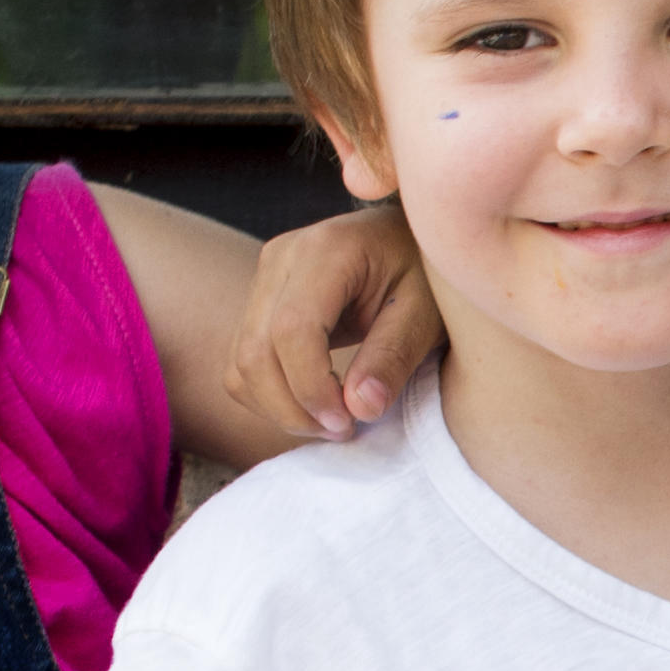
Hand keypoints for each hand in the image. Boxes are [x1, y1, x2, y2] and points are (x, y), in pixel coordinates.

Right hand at [227, 202, 441, 440]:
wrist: (409, 239)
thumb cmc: (427, 272)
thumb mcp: (426, 312)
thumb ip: (393, 356)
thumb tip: (360, 408)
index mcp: (327, 250)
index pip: (293, 330)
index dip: (311, 387)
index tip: (347, 422)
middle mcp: (283, 257)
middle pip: (256, 351)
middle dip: (292, 407)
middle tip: (343, 431)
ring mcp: (265, 277)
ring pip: (242, 362)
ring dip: (278, 407)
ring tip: (332, 422)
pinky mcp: (259, 299)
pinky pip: (243, 361)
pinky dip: (270, 395)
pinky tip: (314, 404)